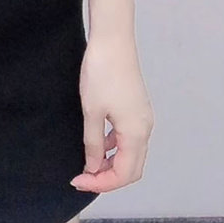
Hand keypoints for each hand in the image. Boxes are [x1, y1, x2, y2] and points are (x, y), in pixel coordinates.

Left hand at [69, 33, 154, 192]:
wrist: (113, 39)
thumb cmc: (101, 72)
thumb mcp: (92, 112)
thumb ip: (93, 144)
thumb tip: (92, 167)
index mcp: (136, 133)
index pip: (124, 174)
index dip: (101, 184)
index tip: (78, 181)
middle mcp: (145, 129)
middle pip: (132, 169)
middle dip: (108, 178)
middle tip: (83, 178)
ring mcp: (143, 117)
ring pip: (131, 154)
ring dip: (112, 163)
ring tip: (88, 164)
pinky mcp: (137, 107)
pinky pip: (129, 138)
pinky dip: (115, 147)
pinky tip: (98, 142)